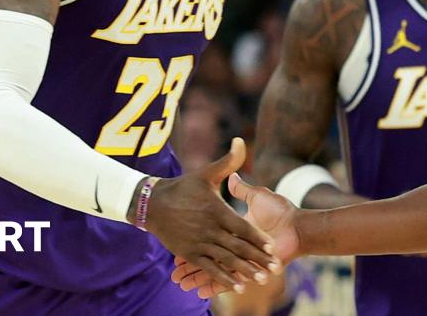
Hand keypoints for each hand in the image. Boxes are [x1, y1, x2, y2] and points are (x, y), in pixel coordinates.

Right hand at [140, 138, 279, 294]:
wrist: (152, 202)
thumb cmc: (182, 186)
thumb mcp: (206, 173)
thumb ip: (228, 161)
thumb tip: (240, 140)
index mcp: (217, 211)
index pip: (242, 228)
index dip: (258, 238)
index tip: (273, 247)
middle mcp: (209, 230)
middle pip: (238, 248)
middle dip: (257, 259)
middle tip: (274, 268)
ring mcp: (198, 243)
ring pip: (226, 261)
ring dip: (244, 271)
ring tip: (260, 279)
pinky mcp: (189, 253)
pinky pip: (208, 268)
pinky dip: (222, 278)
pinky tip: (235, 286)